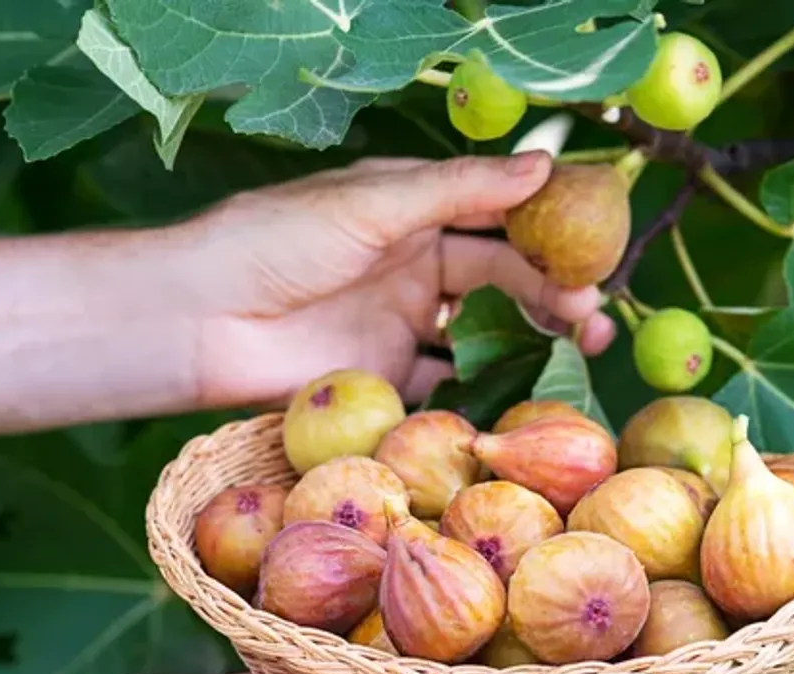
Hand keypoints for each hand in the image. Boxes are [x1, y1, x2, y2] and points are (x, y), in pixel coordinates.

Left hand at [179, 150, 616, 408]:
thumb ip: (460, 190)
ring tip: (583, 342)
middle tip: (593, 309)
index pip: (496, 215)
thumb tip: (543, 166)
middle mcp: (414, 266)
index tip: (598, 243)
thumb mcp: (374, 203)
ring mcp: (402, 324)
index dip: (549, 228)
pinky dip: (488, 386)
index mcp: (411, 211)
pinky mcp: (386, 378)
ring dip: (534, 336)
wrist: (195, 320)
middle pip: (502, 276)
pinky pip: (449, 383)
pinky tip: (529, 388)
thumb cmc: (275, 241)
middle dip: (553, 290)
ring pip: (485, 331)